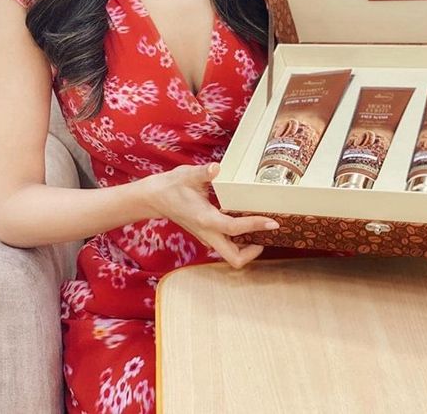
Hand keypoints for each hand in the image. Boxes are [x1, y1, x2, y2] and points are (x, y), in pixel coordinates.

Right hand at [142, 162, 278, 268]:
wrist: (154, 198)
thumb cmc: (171, 185)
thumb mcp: (188, 175)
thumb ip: (204, 173)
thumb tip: (217, 168)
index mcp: (205, 219)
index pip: (234, 228)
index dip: (255, 226)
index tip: (273, 223)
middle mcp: (207, 233)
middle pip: (233, 258)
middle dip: (253, 252)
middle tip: (267, 234)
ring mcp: (206, 236)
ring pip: (230, 254)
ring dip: (247, 248)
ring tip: (261, 229)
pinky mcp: (205, 234)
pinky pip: (226, 245)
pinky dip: (239, 241)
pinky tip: (246, 223)